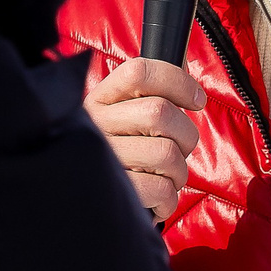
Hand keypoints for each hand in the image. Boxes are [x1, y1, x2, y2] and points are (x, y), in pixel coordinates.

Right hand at [86, 58, 205, 221]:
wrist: (74, 202)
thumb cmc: (116, 156)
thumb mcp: (122, 119)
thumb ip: (150, 94)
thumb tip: (187, 68)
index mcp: (100, 99)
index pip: (140, 71)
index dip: (178, 82)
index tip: (196, 101)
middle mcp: (95, 123)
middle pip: (160, 113)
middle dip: (186, 136)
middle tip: (180, 149)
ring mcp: (101, 158)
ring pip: (167, 154)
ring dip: (179, 173)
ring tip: (166, 178)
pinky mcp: (111, 191)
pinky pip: (160, 189)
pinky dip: (168, 200)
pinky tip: (157, 200)